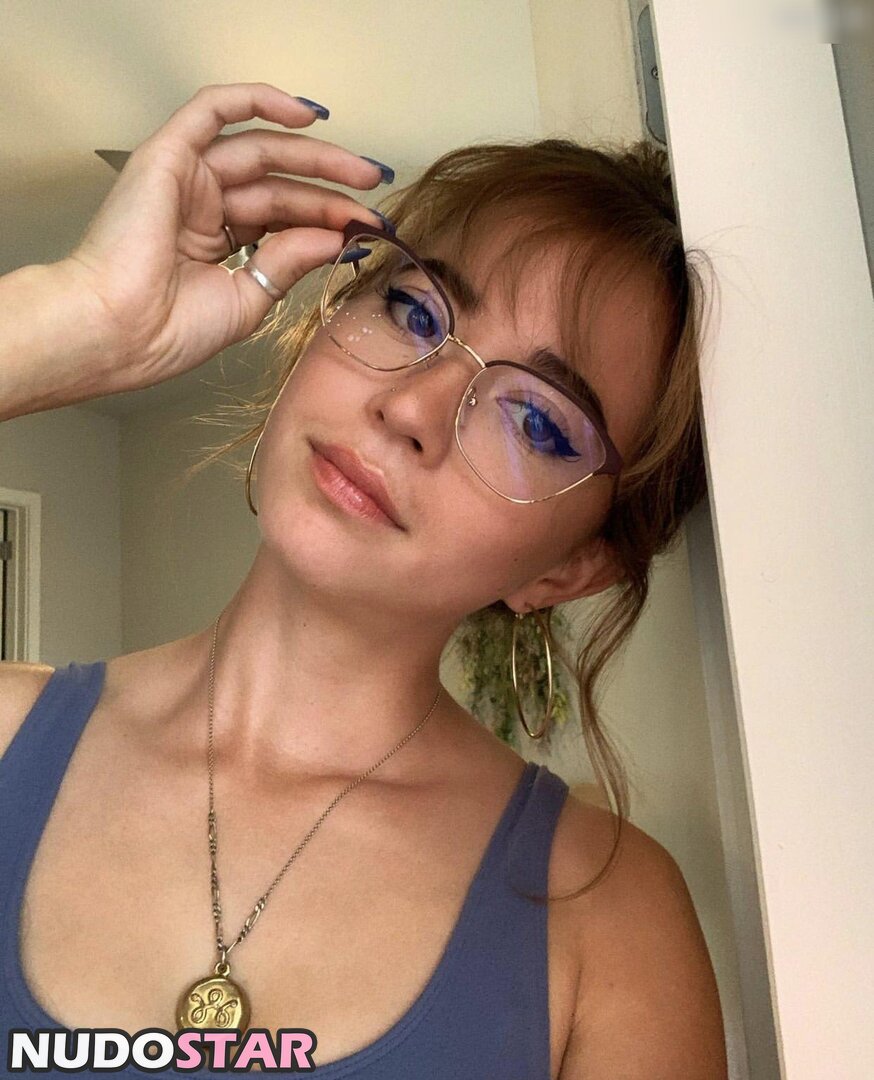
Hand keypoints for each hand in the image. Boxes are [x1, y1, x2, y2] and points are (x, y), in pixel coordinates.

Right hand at [64, 82, 391, 394]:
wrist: (120, 332)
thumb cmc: (168, 331)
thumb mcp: (249, 298)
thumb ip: (289, 262)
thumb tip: (336, 237)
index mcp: (215, 241)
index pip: (282, 218)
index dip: (327, 219)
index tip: (369, 229)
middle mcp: (202, 204)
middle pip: (278, 184)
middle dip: (330, 186)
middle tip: (376, 190)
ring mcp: (186, 177)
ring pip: (260, 150)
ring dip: (314, 155)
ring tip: (362, 170)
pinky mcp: (169, 154)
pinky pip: (216, 109)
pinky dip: (260, 101)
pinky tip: (309, 115)